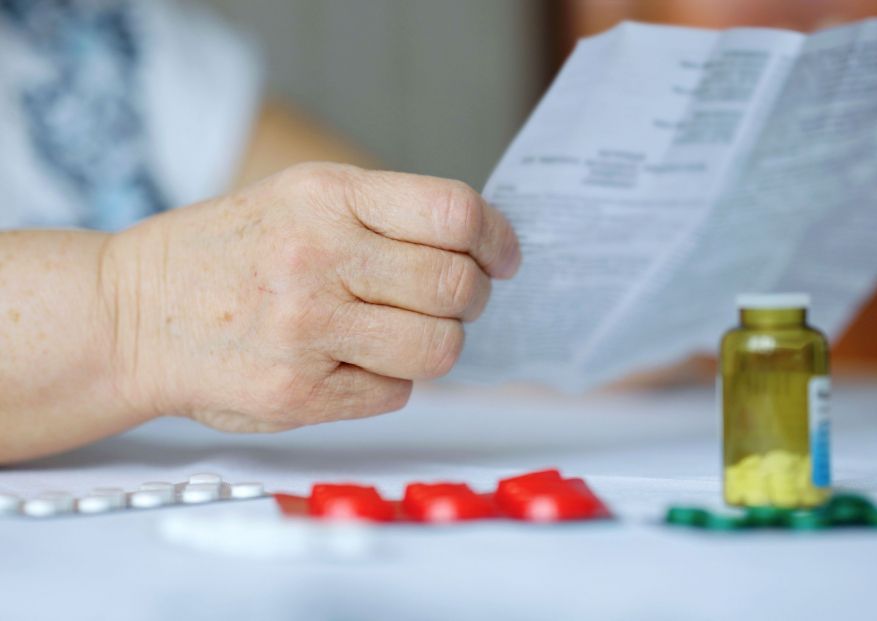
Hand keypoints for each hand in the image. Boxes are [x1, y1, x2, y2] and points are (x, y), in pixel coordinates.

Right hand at [104, 163, 519, 431]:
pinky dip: (390, 380)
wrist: (133, 312)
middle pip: (457, 288)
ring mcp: (306, 331)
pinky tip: (353, 363)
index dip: (496, 238)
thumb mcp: (298, 199)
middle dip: (472, 297)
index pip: (453, 212)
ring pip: (438, 349)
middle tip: (455, 299)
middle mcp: (317, 258)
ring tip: (405, 333)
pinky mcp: (297, 394)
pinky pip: (396, 393)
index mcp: (325, 196)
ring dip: (438, 343)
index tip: (502, 257)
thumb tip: (477, 247)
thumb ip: (383, 215)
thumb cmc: (229, 252)